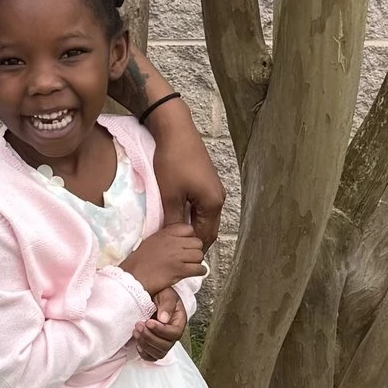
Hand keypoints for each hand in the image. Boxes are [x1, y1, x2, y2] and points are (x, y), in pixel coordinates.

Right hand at [122, 219, 205, 298]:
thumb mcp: (151, 242)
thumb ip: (166, 238)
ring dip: (197, 262)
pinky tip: (192, 273)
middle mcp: (172, 243)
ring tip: (190, 266)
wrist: (133, 278)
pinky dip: (199, 272)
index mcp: (165, 234)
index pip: (188, 228)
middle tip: (188, 257)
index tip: (186, 244)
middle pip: (197, 242)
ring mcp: (177, 256)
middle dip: (194, 250)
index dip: (190, 237)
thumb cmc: (138, 263)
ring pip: (199, 255)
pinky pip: (199, 269)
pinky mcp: (180, 270)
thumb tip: (179, 240)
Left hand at [132, 285, 187, 360]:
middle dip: (150, 337)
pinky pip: (152, 357)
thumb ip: (167, 304)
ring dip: (145, 344)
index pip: (175, 333)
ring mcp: (164, 342)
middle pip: (166, 346)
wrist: (153, 297)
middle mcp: (173, 335)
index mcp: (179, 322)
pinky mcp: (155, 346)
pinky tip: (137, 343)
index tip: (149, 322)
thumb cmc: (162, 295)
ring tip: (136, 331)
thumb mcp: (166, 294)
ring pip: (158, 353)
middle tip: (138, 325)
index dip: (161, 331)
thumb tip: (164, 319)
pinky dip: (144, 353)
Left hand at [145, 97, 225, 251]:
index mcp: (213, 203)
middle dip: (194, 240)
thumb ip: (173, 221)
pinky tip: (177, 217)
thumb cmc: (173, 162)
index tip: (178, 257)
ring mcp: (213, 188)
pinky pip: (201, 205)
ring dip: (192, 227)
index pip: (206, 236)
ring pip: (204, 217)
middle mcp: (218, 197)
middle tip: (176, 251)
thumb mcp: (170, 196)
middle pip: (208, 228)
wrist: (175, 130)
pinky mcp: (206, 181)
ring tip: (175, 237)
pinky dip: (192, 215)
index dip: (192, 248)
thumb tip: (171, 240)